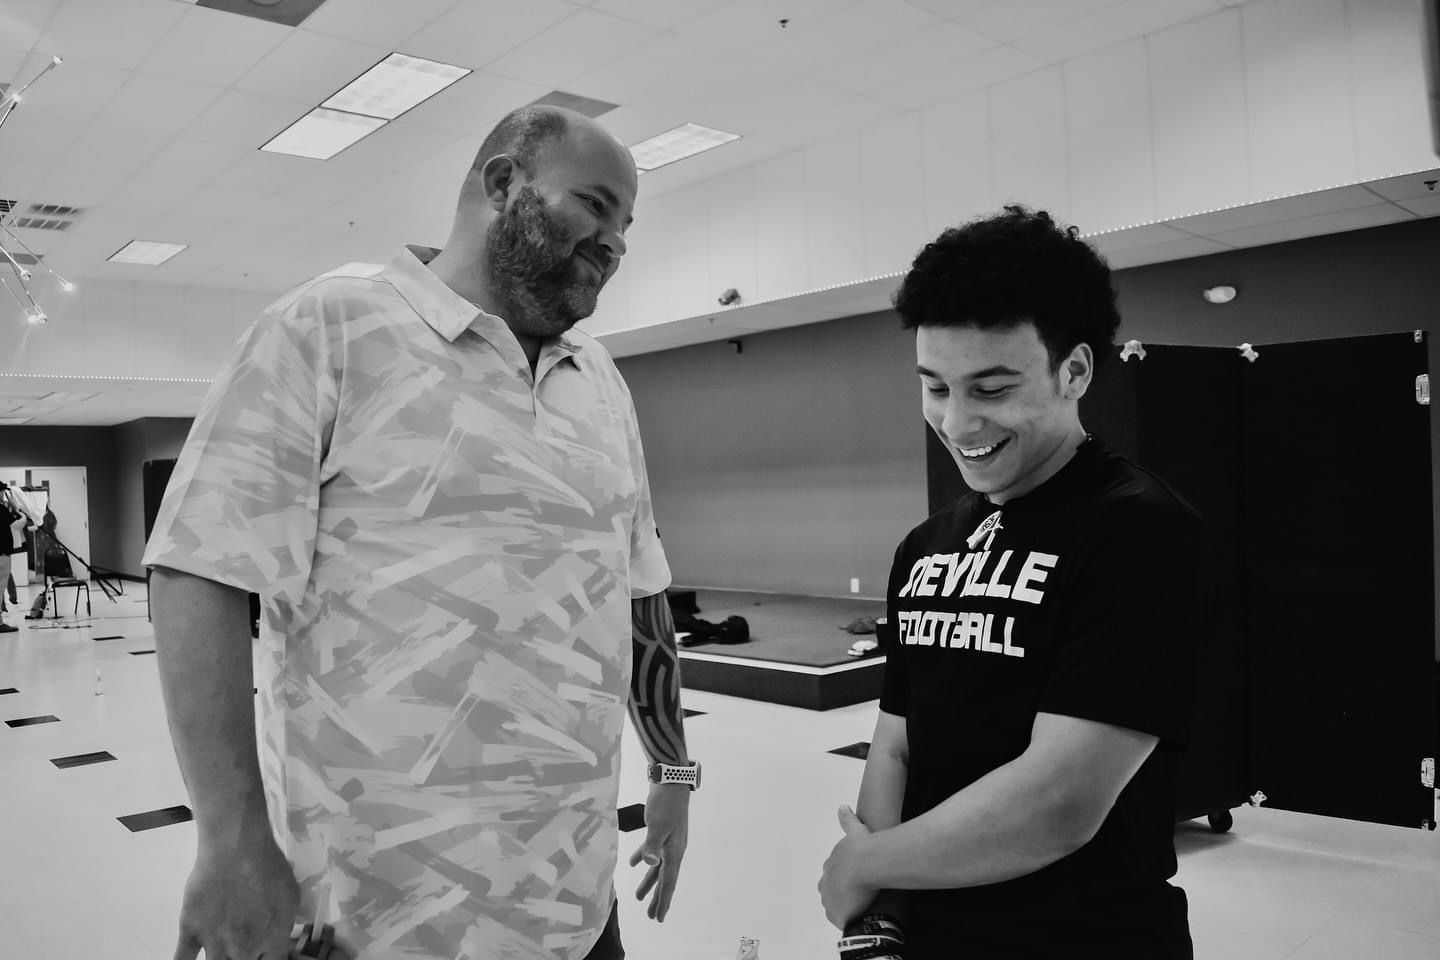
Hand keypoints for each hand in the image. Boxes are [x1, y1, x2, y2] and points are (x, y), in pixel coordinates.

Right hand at [172, 832, 298, 959]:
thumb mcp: (291, 895)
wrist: (236, 850)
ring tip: (222, 950)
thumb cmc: (267, 866)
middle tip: (242, 943)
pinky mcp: (190, 931)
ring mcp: (215, 943)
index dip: (268, 958)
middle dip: (245, 957)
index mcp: (272, 941)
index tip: (265, 953)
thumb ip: (285, 923)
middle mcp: (243, 949)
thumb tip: (282, 932)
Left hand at [628, 782, 690, 921]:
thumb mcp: (658, 826)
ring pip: (658, 867)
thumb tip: (650, 865)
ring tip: (638, 896)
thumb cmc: (665, 805)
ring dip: (649, 881)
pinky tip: (633, 863)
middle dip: (657, 897)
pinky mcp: (662, 831)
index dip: (663, 901)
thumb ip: (652, 846)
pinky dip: (644, 858)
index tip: (658, 918)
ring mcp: (669, 840)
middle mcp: (673, 850)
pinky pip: (653, 850)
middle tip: (650, 916)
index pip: (669, 882)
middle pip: (665, 879)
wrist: (671, 782)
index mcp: (674, 852)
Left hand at [819, 806, 877, 929]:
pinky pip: (840, 919)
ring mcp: (830, 899)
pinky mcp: (837, 913)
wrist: (866, 863)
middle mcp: (826, 882)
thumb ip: (847, 819)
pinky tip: (859, 918)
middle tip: (859, 896)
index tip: (854, 879)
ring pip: (836, 906)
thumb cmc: (863, 848)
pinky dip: (848, 919)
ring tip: (861, 909)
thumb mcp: (855, 829)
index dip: (844, 877)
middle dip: (842, 893)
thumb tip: (842, 806)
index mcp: (830, 865)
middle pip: (831, 891)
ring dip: (845, 907)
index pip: (833, 874)